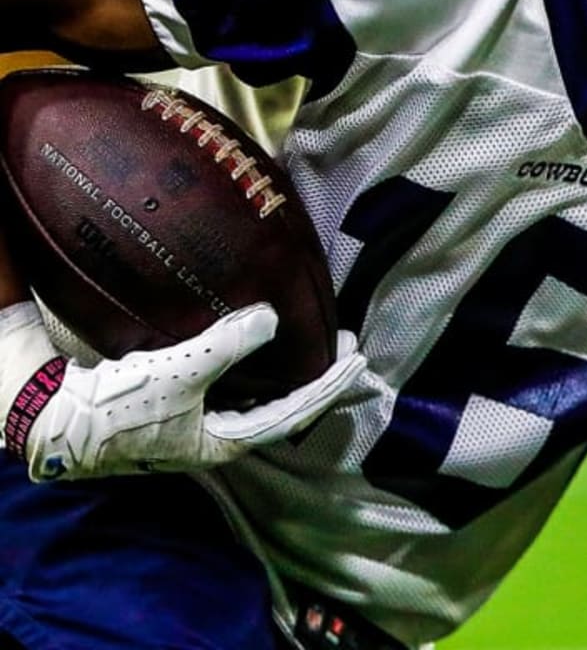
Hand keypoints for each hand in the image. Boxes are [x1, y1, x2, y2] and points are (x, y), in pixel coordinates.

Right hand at [1, 301, 364, 480]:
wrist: (53, 416)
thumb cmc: (118, 408)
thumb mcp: (180, 375)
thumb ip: (228, 346)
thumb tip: (272, 318)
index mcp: (223, 442)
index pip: (292, 414)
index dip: (328, 387)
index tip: (357, 360)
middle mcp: (216, 435)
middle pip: (280, 405)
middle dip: (316, 376)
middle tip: (347, 345)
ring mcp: (197, 419)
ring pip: (257, 394)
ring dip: (287, 367)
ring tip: (314, 339)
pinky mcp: (178, 399)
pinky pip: (230, 381)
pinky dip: (253, 362)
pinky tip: (259, 341)